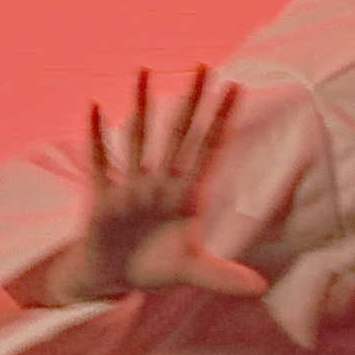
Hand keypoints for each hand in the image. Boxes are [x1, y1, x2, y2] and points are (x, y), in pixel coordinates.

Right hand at [37, 67, 267, 305]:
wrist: (115, 278)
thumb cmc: (155, 268)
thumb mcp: (192, 273)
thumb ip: (224, 278)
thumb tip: (260, 288)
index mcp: (187, 197)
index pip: (210, 150)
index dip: (222, 121)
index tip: (235, 88)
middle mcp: (162, 184)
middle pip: (180, 135)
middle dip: (192, 102)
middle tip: (203, 65)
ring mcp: (133, 188)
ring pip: (140, 140)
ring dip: (141, 106)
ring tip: (144, 70)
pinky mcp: (106, 199)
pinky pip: (101, 162)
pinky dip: (96, 137)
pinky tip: (94, 108)